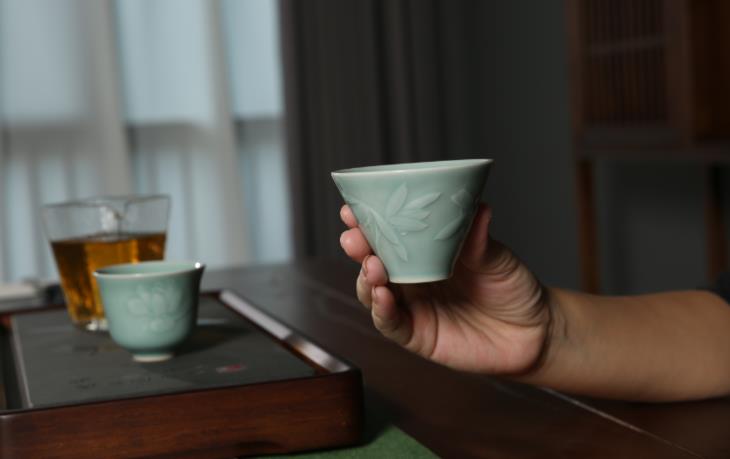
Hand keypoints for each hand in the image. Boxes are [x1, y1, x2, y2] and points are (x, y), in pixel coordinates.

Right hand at [339, 203, 550, 374]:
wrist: (535, 332)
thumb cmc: (514, 287)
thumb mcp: (498, 258)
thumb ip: (480, 239)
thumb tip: (478, 207)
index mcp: (425, 251)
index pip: (388, 234)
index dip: (366, 222)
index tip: (352, 210)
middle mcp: (412, 277)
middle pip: (372, 260)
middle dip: (358, 247)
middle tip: (355, 238)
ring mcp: (412, 306)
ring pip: (373, 291)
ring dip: (366, 278)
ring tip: (373, 267)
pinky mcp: (417, 335)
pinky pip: (390, 323)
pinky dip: (381, 310)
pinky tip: (382, 296)